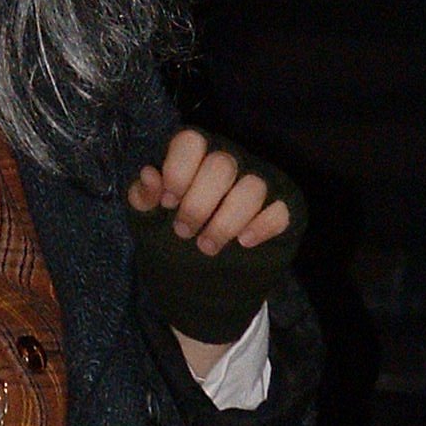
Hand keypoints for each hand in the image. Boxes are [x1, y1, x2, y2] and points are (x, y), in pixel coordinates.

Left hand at [126, 129, 305, 367]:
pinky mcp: (281, 209)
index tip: (168, 203)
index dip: (178, 170)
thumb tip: (149, 175)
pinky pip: (280, 209)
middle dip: (198, 204)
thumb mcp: (148, 220)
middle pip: (222, 164)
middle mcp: (229, 163)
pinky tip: (243, 242)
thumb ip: (143, 197)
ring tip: (207, 247)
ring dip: (225, 222)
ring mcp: (258, 184)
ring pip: (252, 187)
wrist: (198, 283)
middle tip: (183, 232)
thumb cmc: (171, 239)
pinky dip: (262, 226)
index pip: (191, 141)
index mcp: (194, 157)